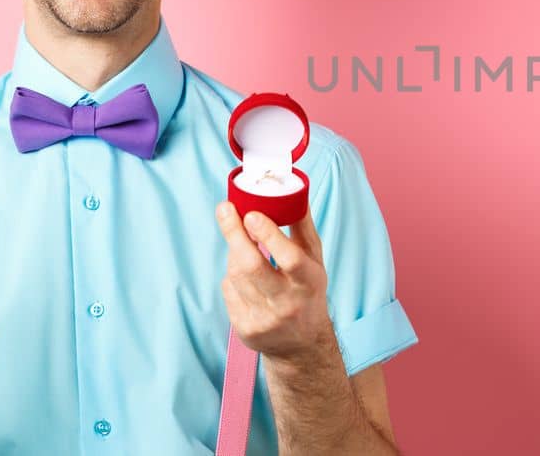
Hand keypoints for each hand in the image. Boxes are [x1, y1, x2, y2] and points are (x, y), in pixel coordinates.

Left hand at [214, 201, 333, 358]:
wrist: (301, 345)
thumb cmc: (308, 293)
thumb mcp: (315, 262)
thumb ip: (302, 228)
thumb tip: (291, 193)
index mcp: (309, 283)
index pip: (289, 258)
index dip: (269, 236)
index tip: (251, 214)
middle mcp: (287, 304)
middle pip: (252, 266)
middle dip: (234, 234)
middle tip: (224, 209)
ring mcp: (264, 319)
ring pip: (236, 276)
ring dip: (234, 252)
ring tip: (239, 239)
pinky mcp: (245, 329)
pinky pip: (228, 291)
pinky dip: (232, 276)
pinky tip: (243, 274)